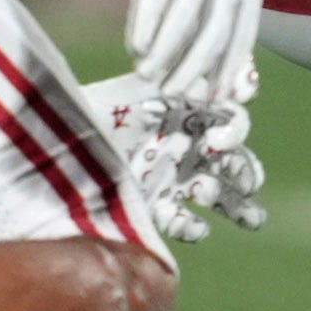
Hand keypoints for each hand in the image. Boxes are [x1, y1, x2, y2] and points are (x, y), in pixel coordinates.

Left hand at [81, 77, 267, 243]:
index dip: (234, 130)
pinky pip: (182, 222)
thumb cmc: (100, 109)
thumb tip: (239, 81)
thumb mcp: (141, 90)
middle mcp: (189, 147)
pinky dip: (192, 227)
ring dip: (236, 206)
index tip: (218, 140)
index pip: (230, 121)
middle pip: (233, 162)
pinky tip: (198, 229)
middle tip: (248, 183)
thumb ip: (187, 84)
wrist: (58, 144)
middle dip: (245, 173)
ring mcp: (173, 179)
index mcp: (191, 114)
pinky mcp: (154, 207)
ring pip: (218, 195)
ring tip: (252, 219)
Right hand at [106, 0, 261, 111]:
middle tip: (173, 93)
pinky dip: (148, 20)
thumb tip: (204, 92)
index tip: (210, 100)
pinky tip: (137, 46)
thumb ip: (208, 38)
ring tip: (147, 74)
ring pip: (188, 9)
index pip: (242, 35)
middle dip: (194, 65)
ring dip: (168, 47)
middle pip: (217, 26)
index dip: (226, 70)